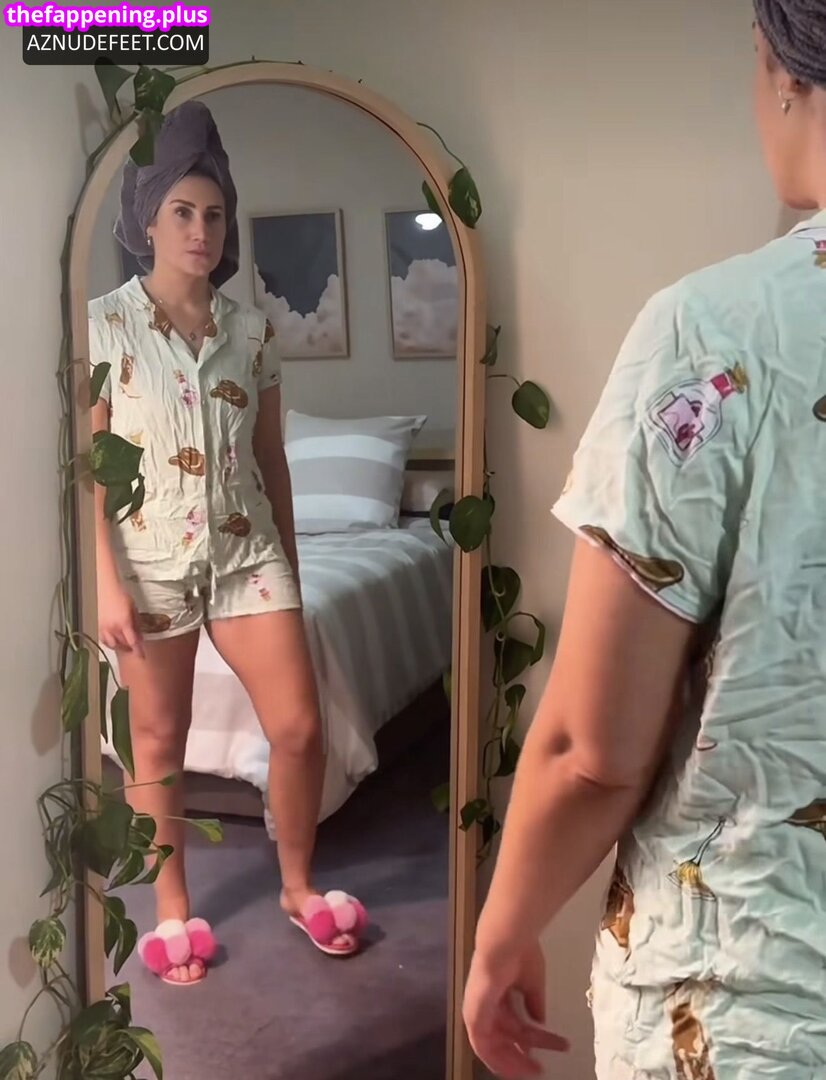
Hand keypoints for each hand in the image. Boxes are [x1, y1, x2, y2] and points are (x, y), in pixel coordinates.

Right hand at [97, 580, 144, 658]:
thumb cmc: (121, 595)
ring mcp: (103, 628)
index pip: (132, 642)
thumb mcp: (134, 609)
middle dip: (130, 647)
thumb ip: (137, 624)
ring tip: (125, 644)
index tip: (141, 656)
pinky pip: (104, 640)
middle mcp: (113, 628)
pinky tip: (114, 640)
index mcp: (124, 623)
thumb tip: (140, 636)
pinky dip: (110, 642)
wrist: (106, 588)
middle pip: (122, 644)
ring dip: (120, 646)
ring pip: (112, 644)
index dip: (138, 651)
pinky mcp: (98, 626)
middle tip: (135, 647)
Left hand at [463, 940, 568, 1078]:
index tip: (546, 1047)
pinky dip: (498, 1060)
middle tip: (540, 1068)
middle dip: (522, 1054)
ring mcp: (477, 1011)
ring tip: (535, 1070)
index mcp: (497, 992)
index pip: (512, 1022)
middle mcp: (484, 1004)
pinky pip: (483, 1047)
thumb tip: (540, 1021)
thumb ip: (534, 1003)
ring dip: (514, 1060)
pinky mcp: (473, 1017)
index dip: (527, 1038)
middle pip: (504, 1037)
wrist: (505, 944)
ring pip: (495, 1046)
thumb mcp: (532, 983)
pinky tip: (515, 1069)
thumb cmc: (520, 955)